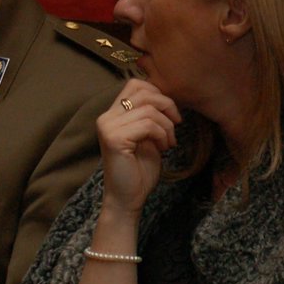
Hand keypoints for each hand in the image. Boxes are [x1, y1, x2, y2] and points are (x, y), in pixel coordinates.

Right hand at [97, 80, 181, 216]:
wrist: (128, 198)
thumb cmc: (139, 169)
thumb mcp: (148, 135)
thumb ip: (151, 115)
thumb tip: (167, 96)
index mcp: (112, 114)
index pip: (136, 84)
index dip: (158, 94)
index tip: (171, 114)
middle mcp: (106, 117)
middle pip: (143, 91)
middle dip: (167, 105)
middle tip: (176, 124)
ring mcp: (108, 127)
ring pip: (149, 109)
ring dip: (167, 126)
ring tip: (169, 142)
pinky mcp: (114, 138)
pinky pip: (148, 124)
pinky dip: (162, 135)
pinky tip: (163, 148)